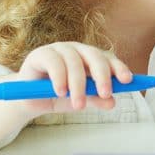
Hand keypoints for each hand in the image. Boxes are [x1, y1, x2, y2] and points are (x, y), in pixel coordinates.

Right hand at [16, 41, 133, 114]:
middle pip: (94, 56)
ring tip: (78, 104)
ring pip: (74, 61)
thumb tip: (113, 102)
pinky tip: (61, 92)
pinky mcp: (41, 54)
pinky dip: (60, 78)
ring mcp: (59, 49)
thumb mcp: (78, 100)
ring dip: (78, 84)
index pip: (108, 59)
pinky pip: (54, 62)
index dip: (118, 67)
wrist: (26, 100)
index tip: (127, 80)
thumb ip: (94, 99)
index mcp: (89, 58)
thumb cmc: (56, 97)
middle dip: (102, 75)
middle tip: (105, 94)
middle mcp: (77, 50)